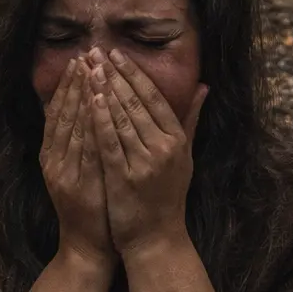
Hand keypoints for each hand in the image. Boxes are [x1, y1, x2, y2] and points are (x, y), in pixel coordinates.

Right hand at [40, 58, 113, 270]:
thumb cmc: (92, 208)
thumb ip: (84, 142)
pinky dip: (90, 127)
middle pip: (63, 115)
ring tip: (91, 71)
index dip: (70, 86)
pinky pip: (84, 150)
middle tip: (85, 55)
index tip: (81, 60)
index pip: (60, 113)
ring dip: (81, 98)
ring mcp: (63, 173)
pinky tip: (98, 108)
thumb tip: (91, 111)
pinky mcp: (75, 185)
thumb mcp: (83, 172)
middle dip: (75, 84)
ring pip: (71, 128)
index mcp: (54, 155)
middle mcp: (53, 160)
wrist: (88, 247)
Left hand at [86, 48, 207, 257]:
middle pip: (136, 103)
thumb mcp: (184, 156)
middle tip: (95, 51)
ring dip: (104, 89)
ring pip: (122, 117)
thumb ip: (190, 120)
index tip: (116, 53)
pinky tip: (89, 99)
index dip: (134, 73)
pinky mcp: (125, 177)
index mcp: (177, 140)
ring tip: (88, 67)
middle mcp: (164, 148)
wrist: (157, 239)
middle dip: (114, 74)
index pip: (154, 98)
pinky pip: (110, 142)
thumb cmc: (168, 197)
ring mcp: (145, 163)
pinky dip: (100, 118)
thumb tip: (204, 86)